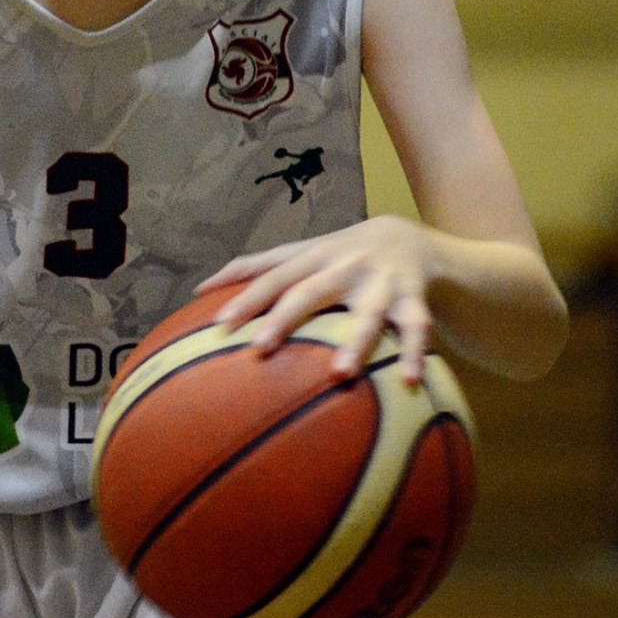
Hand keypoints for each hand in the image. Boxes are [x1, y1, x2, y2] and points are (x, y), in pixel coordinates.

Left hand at [197, 216, 437, 385]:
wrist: (408, 236)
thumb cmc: (339, 252)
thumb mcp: (302, 252)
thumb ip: (256, 267)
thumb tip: (200, 290)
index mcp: (315, 255)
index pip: (274, 276)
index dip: (248, 298)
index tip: (221, 326)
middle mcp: (346, 265)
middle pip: (312, 290)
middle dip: (286, 316)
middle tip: (259, 348)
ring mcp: (382, 281)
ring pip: (370, 312)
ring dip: (356, 341)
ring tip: (341, 374)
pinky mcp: (413, 297)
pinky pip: (417, 328)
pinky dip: (416, 353)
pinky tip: (411, 382)